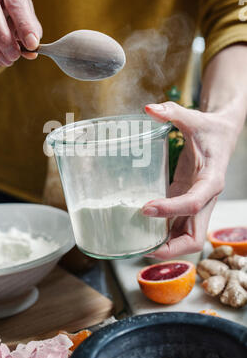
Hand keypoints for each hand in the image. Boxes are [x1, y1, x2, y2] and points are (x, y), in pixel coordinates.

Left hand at [142, 101, 235, 258]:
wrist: (222, 134)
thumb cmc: (209, 129)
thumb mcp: (193, 118)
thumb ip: (172, 112)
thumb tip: (148, 109)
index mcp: (211, 180)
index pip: (194, 203)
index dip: (171, 210)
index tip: (146, 208)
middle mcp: (206, 199)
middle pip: (195, 238)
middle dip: (171, 248)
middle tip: (142, 248)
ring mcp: (196, 205)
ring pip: (186, 238)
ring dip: (165, 246)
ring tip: (136, 245)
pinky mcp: (186, 202)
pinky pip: (177, 226)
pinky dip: (161, 233)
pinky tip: (140, 231)